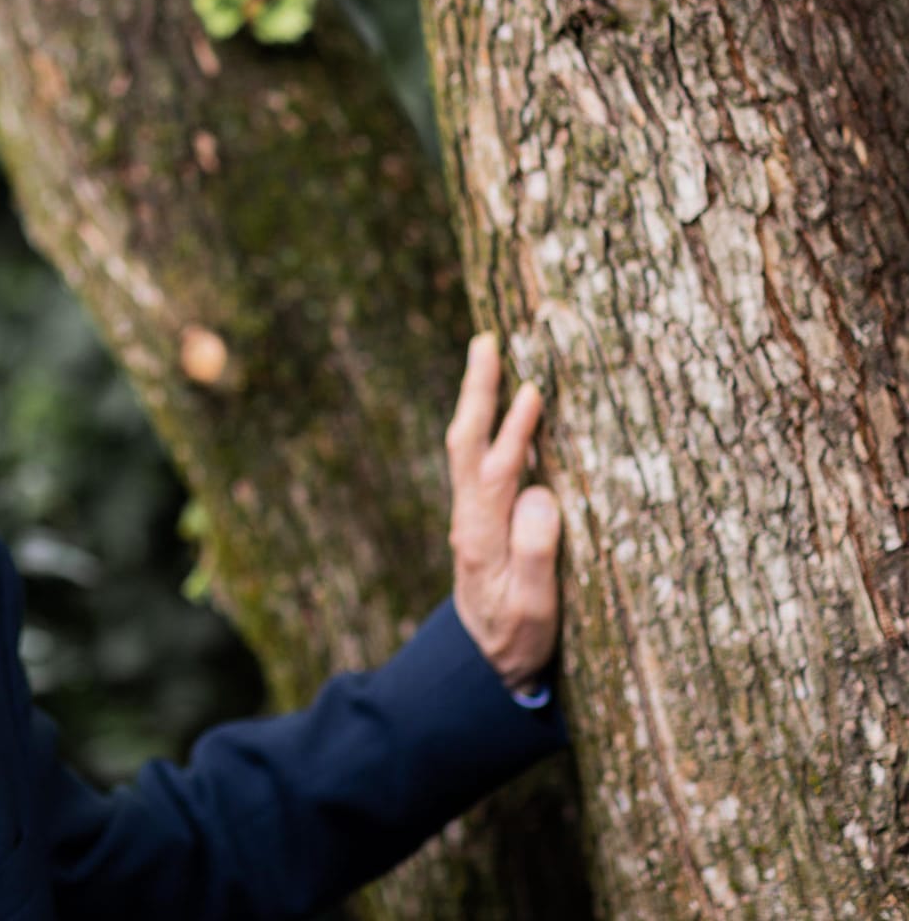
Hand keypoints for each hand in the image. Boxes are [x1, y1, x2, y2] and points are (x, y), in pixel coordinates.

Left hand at [445, 333, 560, 693]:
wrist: (485, 666)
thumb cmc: (518, 639)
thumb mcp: (534, 608)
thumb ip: (536, 556)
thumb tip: (541, 495)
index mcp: (481, 538)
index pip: (495, 472)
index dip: (512, 431)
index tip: (531, 390)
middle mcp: (470, 520)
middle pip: (467, 444)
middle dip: (477, 393)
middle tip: (485, 342)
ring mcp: (473, 518)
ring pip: (470, 450)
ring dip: (480, 403)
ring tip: (491, 358)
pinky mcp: (481, 521)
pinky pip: (481, 463)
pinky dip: (490, 429)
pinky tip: (505, 411)